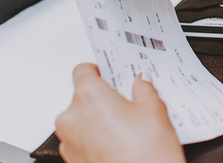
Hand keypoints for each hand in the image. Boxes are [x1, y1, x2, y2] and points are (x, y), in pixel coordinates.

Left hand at [55, 64, 184, 162]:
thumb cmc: (146, 153)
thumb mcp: (154, 110)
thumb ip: (144, 89)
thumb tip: (141, 82)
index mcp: (89, 96)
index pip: (83, 70)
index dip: (98, 70)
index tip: (110, 73)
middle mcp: (71, 117)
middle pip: (81, 97)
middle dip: (102, 98)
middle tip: (127, 103)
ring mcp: (68, 142)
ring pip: (81, 120)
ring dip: (98, 120)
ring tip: (127, 128)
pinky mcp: (72, 160)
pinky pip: (81, 141)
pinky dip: (95, 139)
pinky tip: (119, 144)